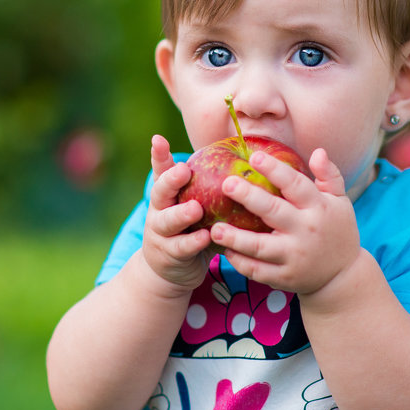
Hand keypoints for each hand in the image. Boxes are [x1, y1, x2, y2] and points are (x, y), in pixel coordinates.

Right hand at [141, 135, 212, 290]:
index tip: (158, 139)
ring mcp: (161, 232)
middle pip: (160, 191)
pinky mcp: (169, 254)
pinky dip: (194, 242)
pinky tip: (206, 237)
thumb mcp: (197, 206)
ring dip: (181, 214)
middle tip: (184, 170)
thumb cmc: (192, 229)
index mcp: (168, 194)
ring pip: (167, 221)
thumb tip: (251, 162)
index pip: (162, 170)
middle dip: (171, 180)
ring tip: (195, 209)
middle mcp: (160, 209)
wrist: (170, 269)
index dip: (159, 155)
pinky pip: (181, 247)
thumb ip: (211, 189)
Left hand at [209, 148, 362, 294]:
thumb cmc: (337, 229)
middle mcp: (306, 231)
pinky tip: (226, 250)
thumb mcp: (340, 201)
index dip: (275, 170)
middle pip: (273, 211)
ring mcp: (295, 256)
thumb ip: (329, 175)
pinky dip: (240, 262)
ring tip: (215, 228)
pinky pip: (258, 270)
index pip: (295, 185)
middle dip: (248, 197)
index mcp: (319, 208)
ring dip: (235, 238)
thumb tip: (318, 151)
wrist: (343, 276)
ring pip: (260, 246)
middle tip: (226, 184)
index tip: (254, 157)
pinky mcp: (285, 277)